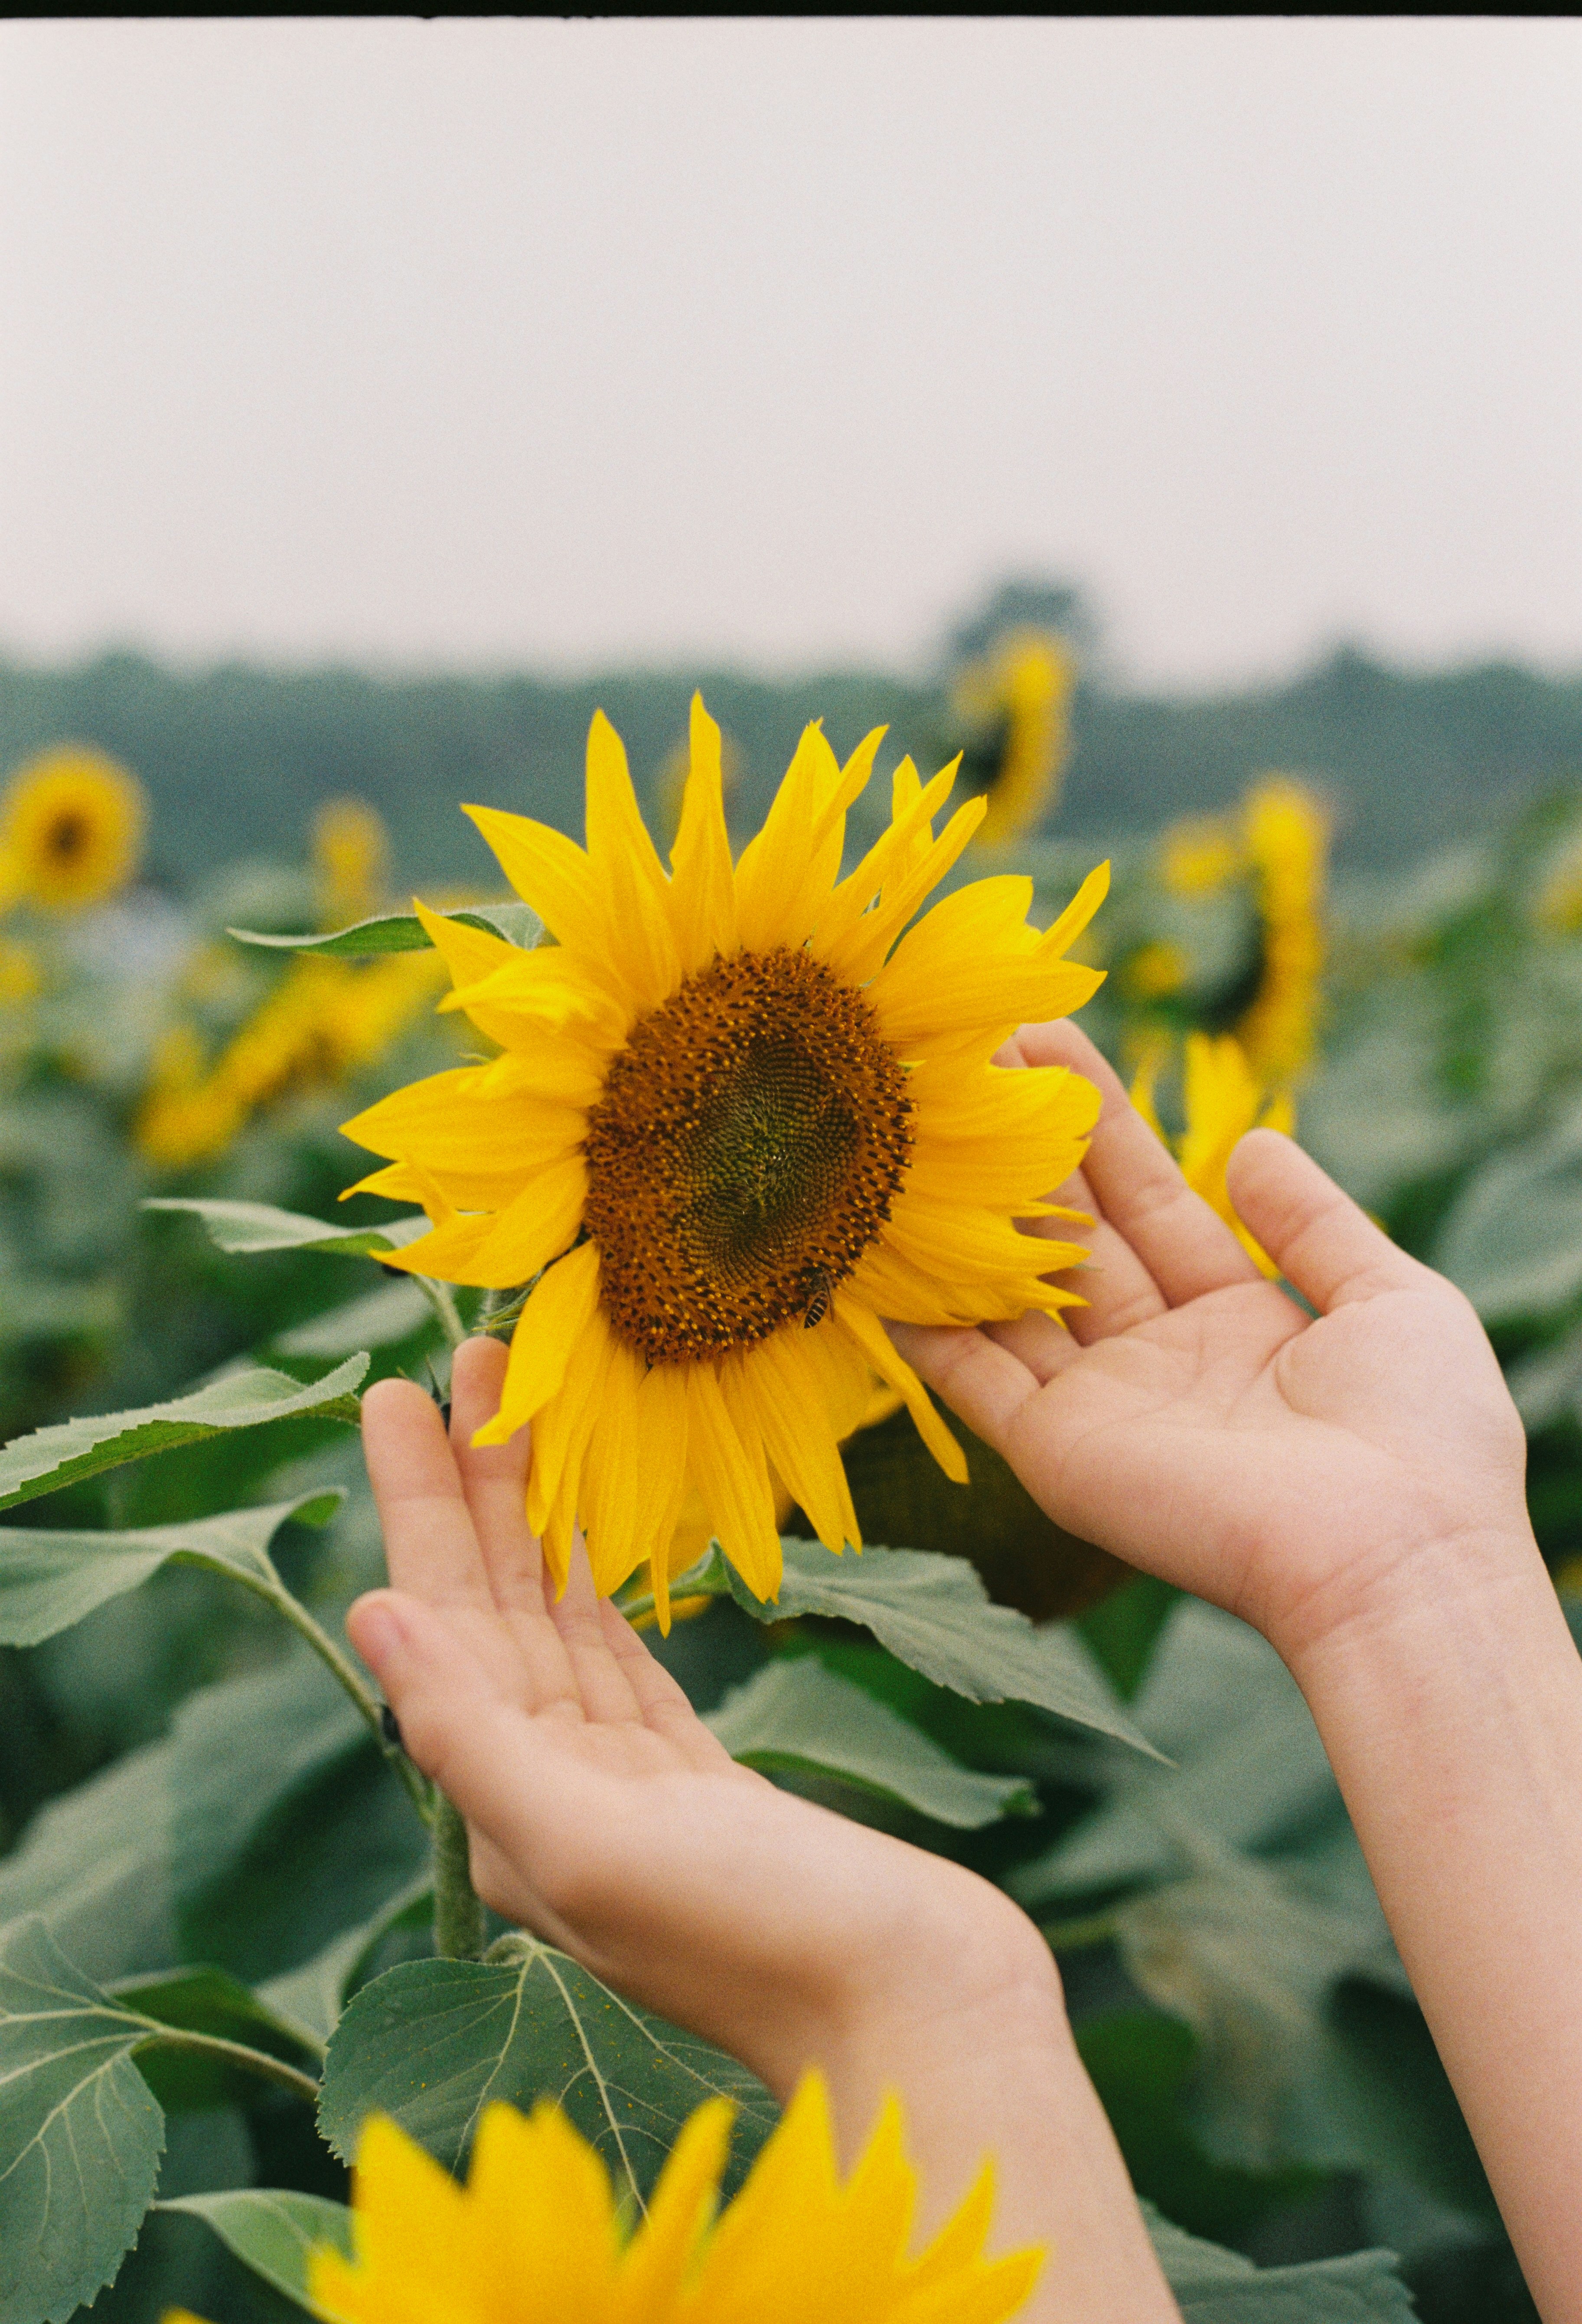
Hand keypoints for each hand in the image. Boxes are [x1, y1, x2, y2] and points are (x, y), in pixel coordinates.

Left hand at [350, 1337, 1184, 2316]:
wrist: (917, 2009)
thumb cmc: (759, 1938)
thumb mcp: (589, 1839)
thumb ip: (468, 1732)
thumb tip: (370, 1614)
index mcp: (504, 1806)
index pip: (437, 1622)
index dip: (416, 1504)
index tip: (392, 1396)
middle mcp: (545, 1791)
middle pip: (488, 1605)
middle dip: (470, 1481)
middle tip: (464, 1357)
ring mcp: (620, 1785)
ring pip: (553, 1618)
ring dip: (528, 1514)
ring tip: (520, 1406)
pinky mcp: (693, 1779)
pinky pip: (619, 1655)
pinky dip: (595, 1583)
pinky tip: (578, 1528)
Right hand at [894, 1023, 1530, 1670]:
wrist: (1394, 1552)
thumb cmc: (1421, 1431)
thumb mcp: (1394, 1296)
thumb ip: (1316, 1220)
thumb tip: (1252, 1142)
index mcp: (1240, 1320)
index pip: (1150, 1199)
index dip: (1099, 1122)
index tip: (1045, 1040)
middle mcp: (1161, 1357)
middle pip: (1075, 1231)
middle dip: (1022, 1146)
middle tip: (961, 1054)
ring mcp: (1105, 1405)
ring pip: (1015, 1290)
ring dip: (965, 1213)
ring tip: (911, 1121)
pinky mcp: (1060, 1452)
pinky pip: (975, 1381)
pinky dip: (927, 1329)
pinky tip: (880, 1258)